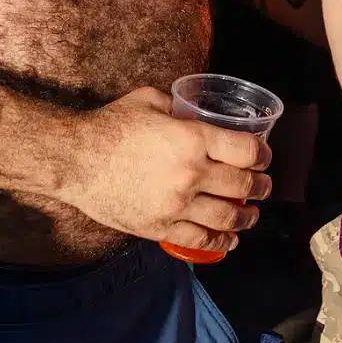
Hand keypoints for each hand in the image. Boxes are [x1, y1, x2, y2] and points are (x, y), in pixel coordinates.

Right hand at [67, 87, 271, 257]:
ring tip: (252, 214)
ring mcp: (177, 205)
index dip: (262, 154)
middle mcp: (191, 174)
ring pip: (226, 217)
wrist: (76, 160)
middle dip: (260, 187)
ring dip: (247, 217)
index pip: (245, 150)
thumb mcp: (151, 100)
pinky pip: (199, 239)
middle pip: (242, 186)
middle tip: (264, 186)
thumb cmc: (112, 126)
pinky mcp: (160, 227)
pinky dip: (220, 242)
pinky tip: (230, 240)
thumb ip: (180, 107)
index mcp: (193, 139)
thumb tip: (196, 111)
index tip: (264, 156)